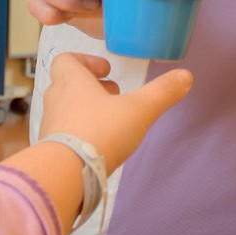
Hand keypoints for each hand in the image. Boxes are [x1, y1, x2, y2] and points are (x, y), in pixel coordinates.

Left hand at [39, 52, 192, 172]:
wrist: (66, 175)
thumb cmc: (101, 131)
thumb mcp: (139, 110)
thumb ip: (162, 93)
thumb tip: (186, 75)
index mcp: (71, 82)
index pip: (66, 59)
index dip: (86, 60)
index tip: (107, 70)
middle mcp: (56, 100)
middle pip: (67, 85)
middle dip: (91, 88)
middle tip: (113, 96)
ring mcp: (50, 126)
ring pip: (65, 110)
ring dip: (85, 110)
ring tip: (110, 122)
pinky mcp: (51, 150)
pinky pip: (64, 134)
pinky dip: (80, 134)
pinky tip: (99, 146)